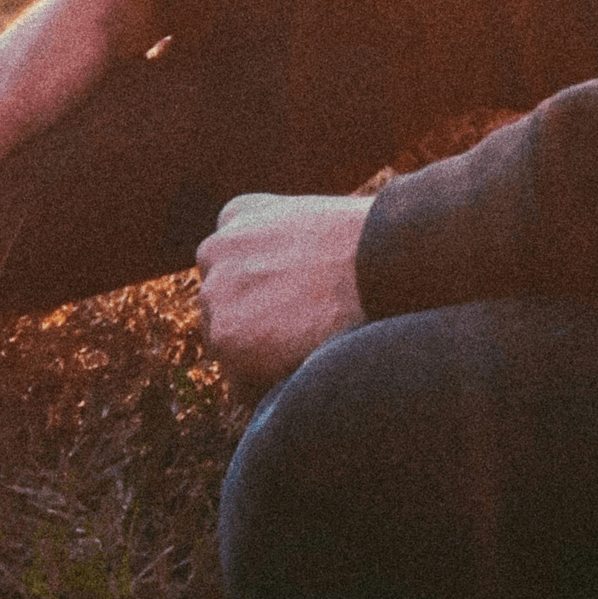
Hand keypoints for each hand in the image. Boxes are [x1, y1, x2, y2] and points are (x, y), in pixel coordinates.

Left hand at [197, 192, 370, 397]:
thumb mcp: (312, 220)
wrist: (381, 262)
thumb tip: (278, 285)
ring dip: (260, 353)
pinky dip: (267, 384)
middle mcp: (216, 248)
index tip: (294, 290)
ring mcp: (216, 290)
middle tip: (305, 319)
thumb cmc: (366, 245)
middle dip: (255, 319)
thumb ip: (279, 244)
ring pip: (229, 342)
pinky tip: (304, 360)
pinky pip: (239, 380)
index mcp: (238, 213)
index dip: (265, 284)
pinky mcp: (223, 335)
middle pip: (225, 305)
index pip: (230, 262)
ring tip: (311, 337)